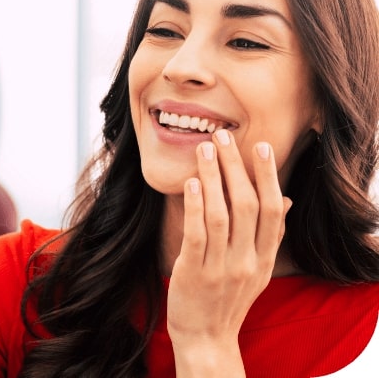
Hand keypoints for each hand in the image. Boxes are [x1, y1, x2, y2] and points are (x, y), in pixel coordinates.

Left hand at [167, 130, 290, 376]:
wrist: (207, 339)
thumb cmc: (229, 297)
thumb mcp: (257, 269)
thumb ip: (269, 235)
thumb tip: (283, 199)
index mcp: (264, 258)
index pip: (271, 211)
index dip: (267, 176)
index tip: (260, 146)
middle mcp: (247, 262)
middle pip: (246, 205)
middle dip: (235, 167)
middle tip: (223, 137)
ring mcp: (221, 269)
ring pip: (221, 215)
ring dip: (213, 178)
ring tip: (204, 149)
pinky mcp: (193, 273)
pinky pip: (197, 235)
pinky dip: (195, 207)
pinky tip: (192, 183)